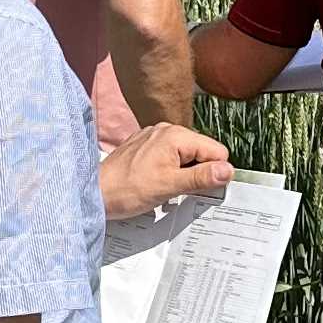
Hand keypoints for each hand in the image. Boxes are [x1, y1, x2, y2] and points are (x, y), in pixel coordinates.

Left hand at [101, 122, 231, 222]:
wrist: (94, 193)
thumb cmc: (127, 189)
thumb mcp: (169, 186)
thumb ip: (201, 178)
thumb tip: (228, 171)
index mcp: (176, 135)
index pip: (216, 151)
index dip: (213, 173)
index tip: (198, 189)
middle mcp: (166, 130)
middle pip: (202, 152)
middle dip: (197, 173)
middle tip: (178, 190)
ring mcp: (154, 137)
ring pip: (186, 156)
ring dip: (183, 174)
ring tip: (164, 187)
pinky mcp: (145, 146)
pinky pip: (171, 156)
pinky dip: (170, 171)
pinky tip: (156, 183)